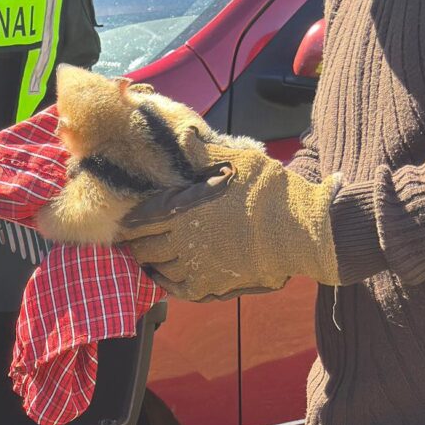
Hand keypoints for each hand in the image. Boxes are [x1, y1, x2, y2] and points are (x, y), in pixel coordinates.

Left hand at [121, 161, 338, 301]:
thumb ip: (204, 153)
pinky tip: (164, 274)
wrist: (300, 231)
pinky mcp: (211, 286)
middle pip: (143, 246)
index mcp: (184, 209)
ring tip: (147, 254)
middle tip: (133, 237)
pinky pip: (177, 289)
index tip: (125, 219)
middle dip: (135, 241)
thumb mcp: (237, 160)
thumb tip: (183, 135)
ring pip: (157, 268)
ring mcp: (197, 267)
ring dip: (149, 260)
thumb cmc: (270, 192)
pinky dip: (165, 282)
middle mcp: (184, 241)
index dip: (130, 220)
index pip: (140, 218)